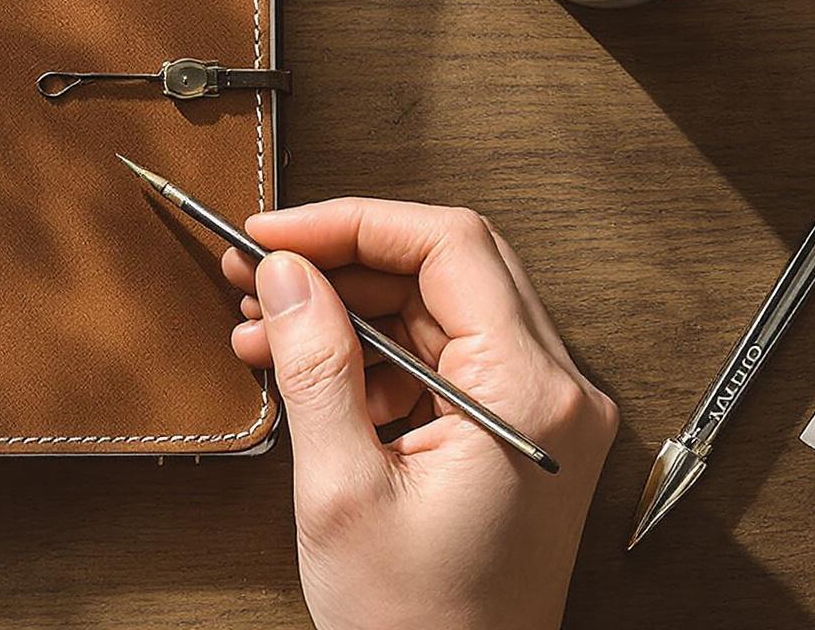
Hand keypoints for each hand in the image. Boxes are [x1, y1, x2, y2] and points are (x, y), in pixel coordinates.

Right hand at [224, 199, 616, 629]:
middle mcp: (556, 394)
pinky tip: (305, 371)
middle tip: (258, 269)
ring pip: (441, 313)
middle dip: (344, 262)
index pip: (449, 246)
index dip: (351, 224)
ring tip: (263, 328)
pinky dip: (374, 359)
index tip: (274, 233)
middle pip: (448, 270)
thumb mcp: (343, 490)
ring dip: (350, 312)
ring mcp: (543, 417)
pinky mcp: (519, 440)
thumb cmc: (417, 626)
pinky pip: (445, 364)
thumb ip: (315, 365)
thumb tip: (288, 274)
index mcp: (529, 396)